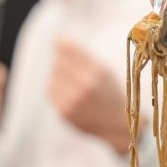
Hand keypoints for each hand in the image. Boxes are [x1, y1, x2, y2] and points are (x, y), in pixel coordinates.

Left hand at [48, 39, 130, 153]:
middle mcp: (84, 86)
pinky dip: (56, 86)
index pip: (70, 50)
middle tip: (73, 68)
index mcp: (97, 73)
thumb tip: (58, 41)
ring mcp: (73, 100)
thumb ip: (84, 57)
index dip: (62, 44)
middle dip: (63, 61)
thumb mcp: (105, 71)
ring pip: (53, 75)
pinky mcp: (64, 111)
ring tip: (72, 81)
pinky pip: (50, 89)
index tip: (59, 41)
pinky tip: (67, 90)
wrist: (116, 125)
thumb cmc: (111, 94)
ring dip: (59, 74)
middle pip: (59, 62)